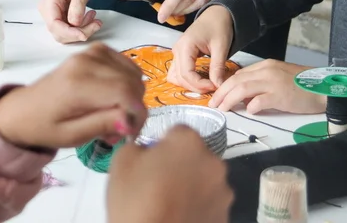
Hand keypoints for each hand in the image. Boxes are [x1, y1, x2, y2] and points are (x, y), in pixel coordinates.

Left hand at [0, 44, 145, 149]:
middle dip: (134, 109)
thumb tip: (131, 121)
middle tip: (117, 130)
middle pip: (133, 82)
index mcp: (78, 84)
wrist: (23, 109)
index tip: (130, 135)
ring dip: (132, 96)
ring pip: (134, 73)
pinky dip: (127, 82)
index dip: (137, 114)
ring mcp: (92, 52)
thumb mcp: (72, 136)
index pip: (126, 92)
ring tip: (113, 115)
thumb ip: (104, 125)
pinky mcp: (96, 50)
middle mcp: (87, 61)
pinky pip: (127, 65)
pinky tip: (112, 98)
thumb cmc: (45, 127)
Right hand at [38, 0, 100, 42]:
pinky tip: (90, 17)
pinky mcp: (60, 17)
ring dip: (81, 31)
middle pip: (59, 32)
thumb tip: (74, 23)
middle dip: (78, 33)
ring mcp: (52, 14)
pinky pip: (69, 29)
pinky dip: (81, 27)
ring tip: (94, 18)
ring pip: (64, 33)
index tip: (84, 35)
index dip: (69, 33)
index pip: (54, 24)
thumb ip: (78, 5)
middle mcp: (48, 9)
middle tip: (97, 24)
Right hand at [108, 127, 232, 222]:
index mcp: (189, 142)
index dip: (162, 145)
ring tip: (171, 205)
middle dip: (180, 164)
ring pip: (205, 180)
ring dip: (192, 186)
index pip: (177, 132)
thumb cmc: (136, 202)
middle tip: (160, 184)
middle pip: (195, 155)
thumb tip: (147, 150)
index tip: (151, 162)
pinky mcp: (226, 215)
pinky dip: (199, 207)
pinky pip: (210, 203)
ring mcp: (224, 191)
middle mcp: (213, 161)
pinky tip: (181, 217)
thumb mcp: (121, 163)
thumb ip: (137, 146)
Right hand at [167, 5, 234, 93]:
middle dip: (196, 86)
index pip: (186, 73)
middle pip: (180, 77)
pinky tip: (201, 80)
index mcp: (186, 46)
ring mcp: (177, 52)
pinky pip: (178, 72)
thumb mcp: (221, 47)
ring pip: (176, 77)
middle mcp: (177, 50)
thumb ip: (217, 67)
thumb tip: (218, 86)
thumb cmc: (219, 25)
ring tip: (206, 85)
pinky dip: (187, 79)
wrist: (217, 14)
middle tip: (213, 87)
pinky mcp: (181, 55)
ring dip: (189, 85)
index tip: (215, 86)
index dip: (200, 85)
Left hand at [210, 60, 325, 114]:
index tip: (217, 96)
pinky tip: (249, 112)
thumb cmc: (302, 86)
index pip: (239, 75)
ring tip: (222, 109)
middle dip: (221, 93)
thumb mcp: (279, 79)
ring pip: (243, 89)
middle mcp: (267, 71)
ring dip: (229, 100)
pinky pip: (260, 100)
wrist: (324, 88)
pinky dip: (251, 106)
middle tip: (213, 105)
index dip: (225, 86)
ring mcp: (274, 82)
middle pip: (236, 80)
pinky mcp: (281, 95)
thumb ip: (261, 85)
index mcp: (266, 66)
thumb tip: (244, 99)